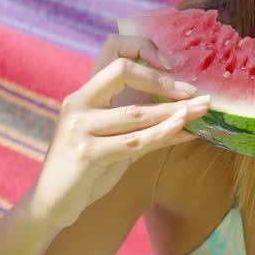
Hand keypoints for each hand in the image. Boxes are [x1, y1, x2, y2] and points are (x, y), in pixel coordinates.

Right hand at [29, 36, 208, 228]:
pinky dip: (164, 136)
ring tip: (202, 110)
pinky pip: (134, 142)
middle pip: (123, 72)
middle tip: (198, 93)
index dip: (143, 50)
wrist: (52, 204)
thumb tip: (185, 117)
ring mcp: (79, 127)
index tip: (171, 66)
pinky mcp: (86, 152)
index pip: (112, 50)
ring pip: (136, 112)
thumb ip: (142, 127)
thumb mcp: (114, 142)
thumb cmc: (86, 171)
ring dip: (174, 112)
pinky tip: (185, 132)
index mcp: (84, 94)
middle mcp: (78, 103)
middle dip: (164, 82)